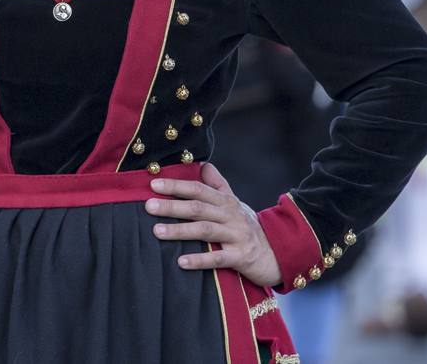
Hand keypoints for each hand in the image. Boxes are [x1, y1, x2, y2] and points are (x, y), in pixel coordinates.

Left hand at [146, 162, 281, 286]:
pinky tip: (181, 261)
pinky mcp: (241, 257)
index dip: (176, 186)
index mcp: (226, 201)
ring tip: (157, 231)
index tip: (153, 184)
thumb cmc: (248, 226)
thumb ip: (218, 184)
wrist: (277, 252)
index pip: (198, 189)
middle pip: (198, 208)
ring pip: (205, 230)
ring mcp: (236, 235)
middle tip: (148, 206)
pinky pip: (218, 257)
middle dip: (172, 206)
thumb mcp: (235, 203)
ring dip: (180, 230)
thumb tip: (203, 164)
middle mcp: (231, 215)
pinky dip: (199, 259)